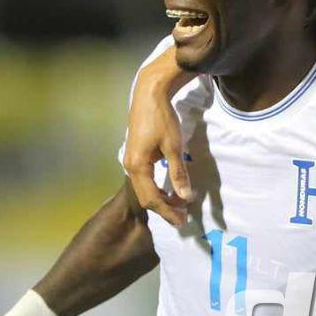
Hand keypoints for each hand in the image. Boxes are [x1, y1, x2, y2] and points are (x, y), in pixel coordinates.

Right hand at [123, 46, 192, 227]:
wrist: (149, 94)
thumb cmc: (161, 118)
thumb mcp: (174, 146)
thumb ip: (178, 173)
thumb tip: (185, 196)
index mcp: (137, 166)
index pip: (152, 198)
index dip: (167, 212)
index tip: (182, 221)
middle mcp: (130, 166)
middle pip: (145, 197)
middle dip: (163, 208)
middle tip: (182, 217)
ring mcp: (130, 161)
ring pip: (144, 188)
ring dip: (160, 198)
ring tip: (178, 204)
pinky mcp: (135, 155)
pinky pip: (144, 179)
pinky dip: (156, 187)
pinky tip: (168, 188)